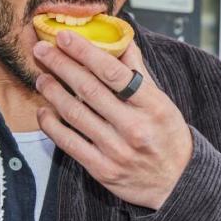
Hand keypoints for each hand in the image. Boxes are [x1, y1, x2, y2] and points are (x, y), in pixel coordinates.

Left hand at [33, 30, 192, 209]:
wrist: (177, 182)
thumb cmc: (168, 137)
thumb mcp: (162, 103)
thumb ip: (139, 72)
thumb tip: (121, 41)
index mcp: (153, 106)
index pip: (114, 73)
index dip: (85, 52)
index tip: (65, 38)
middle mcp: (135, 127)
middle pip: (90, 90)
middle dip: (61, 66)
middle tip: (42, 50)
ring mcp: (117, 150)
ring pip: (75, 114)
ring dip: (53, 92)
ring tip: (42, 78)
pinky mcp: (102, 169)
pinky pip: (69, 143)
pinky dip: (52, 125)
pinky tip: (44, 111)